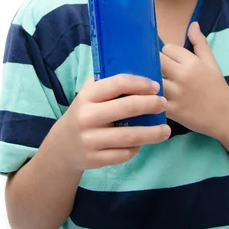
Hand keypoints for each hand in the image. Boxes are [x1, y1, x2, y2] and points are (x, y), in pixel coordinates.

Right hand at [55, 74, 170, 170]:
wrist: (62, 146)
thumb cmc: (85, 112)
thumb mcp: (89, 94)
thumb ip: (108, 83)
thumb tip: (140, 69)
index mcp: (87, 96)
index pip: (118, 83)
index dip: (140, 84)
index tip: (156, 86)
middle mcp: (87, 117)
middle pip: (127, 108)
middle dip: (151, 105)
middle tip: (164, 104)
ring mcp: (90, 140)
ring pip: (129, 136)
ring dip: (152, 133)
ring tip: (166, 130)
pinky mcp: (95, 160)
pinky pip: (124, 154)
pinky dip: (137, 148)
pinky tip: (144, 142)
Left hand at [160, 22, 228, 138]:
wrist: (226, 117)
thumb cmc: (217, 88)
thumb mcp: (211, 63)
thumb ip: (200, 43)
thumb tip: (193, 24)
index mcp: (192, 62)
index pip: (167, 49)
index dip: (166, 54)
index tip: (169, 62)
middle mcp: (183, 75)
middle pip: (156, 60)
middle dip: (155, 64)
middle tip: (157, 71)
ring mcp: (177, 94)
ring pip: (151, 79)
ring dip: (149, 80)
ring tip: (148, 83)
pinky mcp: (172, 110)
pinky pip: (153, 100)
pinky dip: (149, 98)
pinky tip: (149, 99)